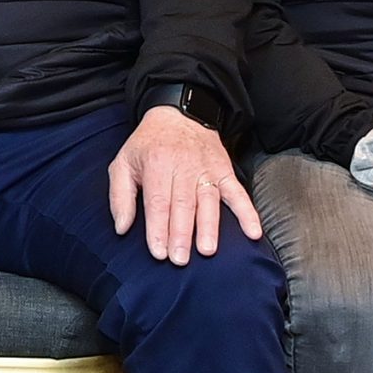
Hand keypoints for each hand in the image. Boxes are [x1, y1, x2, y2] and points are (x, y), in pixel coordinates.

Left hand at [107, 106, 260, 264]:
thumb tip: (122, 228)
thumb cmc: (148, 144)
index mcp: (156, 164)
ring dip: (209, 226)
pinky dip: (247, 212)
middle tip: (180, 259)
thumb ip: (120, 196)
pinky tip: (253, 232)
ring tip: (207, 250)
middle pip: (182, 204)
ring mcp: (207, 169)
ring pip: (208, 201)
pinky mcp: (225, 171)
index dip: (158, 228)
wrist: (179, 113)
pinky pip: (238, 193)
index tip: (159, 253)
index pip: (158, 201)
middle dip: (181, 233)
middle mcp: (183, 166)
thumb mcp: (123, 162)